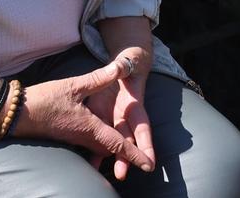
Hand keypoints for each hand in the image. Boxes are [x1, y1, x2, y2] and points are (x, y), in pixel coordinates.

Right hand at [11, 47, 155, 172]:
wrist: (17, 113)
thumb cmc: (45, 100)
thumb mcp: (75, 85)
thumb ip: (99, 78)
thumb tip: (120, 67)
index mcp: (90, 128)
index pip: (117, 144)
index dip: (134, 154)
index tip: (148, 165)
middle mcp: (84, 138)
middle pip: (111, 149)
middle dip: (127, 155)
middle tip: (142, 158)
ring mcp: (75, 138)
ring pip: (101, 147)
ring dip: (114, 148)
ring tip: (128, 149)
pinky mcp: (68, 136)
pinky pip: (90, 143)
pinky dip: (101, 142)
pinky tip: (103, 135)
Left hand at [83, 55, 152, 180]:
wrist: (123, 69)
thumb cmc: (127, 67)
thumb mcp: (126, 65)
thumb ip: (123, 67)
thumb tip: (121, 65)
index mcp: (134, 105)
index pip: (142, 126)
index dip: (145, 143)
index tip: (149, 160)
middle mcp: (125, 117)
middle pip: (127, 140)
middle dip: (125, 158)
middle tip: (121, 173)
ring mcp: (113, 120)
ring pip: (114, 142)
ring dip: (110, 158)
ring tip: (107, 174)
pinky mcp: (100, 119)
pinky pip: (98, 137)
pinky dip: (94, 151)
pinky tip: (89, 164)